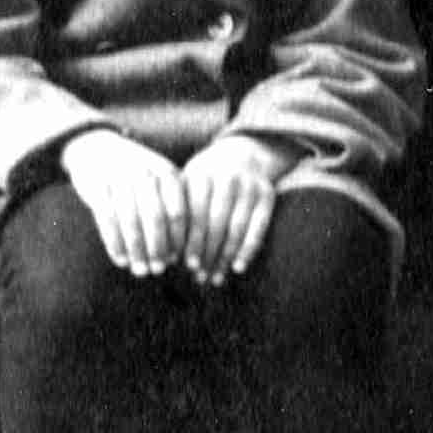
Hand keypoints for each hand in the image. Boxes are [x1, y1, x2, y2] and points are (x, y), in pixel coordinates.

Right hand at [60, 129, 187, 278]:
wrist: (96, 150)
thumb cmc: (136, 178)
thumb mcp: (159, 186)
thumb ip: (170, 213)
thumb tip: (175, 258)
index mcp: (167, 173)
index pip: (177, 213)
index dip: (178, 241)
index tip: (177, 262)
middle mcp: (144, 172)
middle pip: (154, 219)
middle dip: (157, 249)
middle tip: (157, 271)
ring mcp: (118, 177)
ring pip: (130, 222)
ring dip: (136, 251)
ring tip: (139, 270)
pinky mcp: (95, 185)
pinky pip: (106, 220)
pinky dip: (114, 243)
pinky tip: (119, 260)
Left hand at [173, 144, 280, 285]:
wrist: (242, 154)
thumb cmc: (205, 179)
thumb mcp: (188, 184)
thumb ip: (176, 210)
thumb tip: (164, 251)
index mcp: (200, 175)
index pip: (193, 214)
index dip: (190, 240)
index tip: (184, 264)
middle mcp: (225, 178)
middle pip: (215, 224)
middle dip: (206, 253)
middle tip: (199, 277)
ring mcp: (248, 186)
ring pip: (236, 228)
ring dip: (224, 257)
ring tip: (214, 278)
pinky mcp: (267, 194)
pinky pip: (258, 227)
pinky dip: (248, 249)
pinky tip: (237, 268)